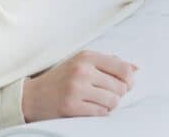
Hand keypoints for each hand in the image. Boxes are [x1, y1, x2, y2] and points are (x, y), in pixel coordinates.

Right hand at [21, 50, 137, 122]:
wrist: (32, 96)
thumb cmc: (61, 79)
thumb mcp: (81, 63)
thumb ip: (108, 63)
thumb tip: (136, 68)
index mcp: (86, 56)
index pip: (123, 69)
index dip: (129, 81)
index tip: (124, 85)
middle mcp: (81, 70)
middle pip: (121, 87)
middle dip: (117, 94)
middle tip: (104, 94)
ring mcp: (76, 89)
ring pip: (113, 102)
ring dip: (108, 105)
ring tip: (96, 101)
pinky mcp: (72, 106)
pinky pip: (101, 113)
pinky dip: (99, 113)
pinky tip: (88, 108)